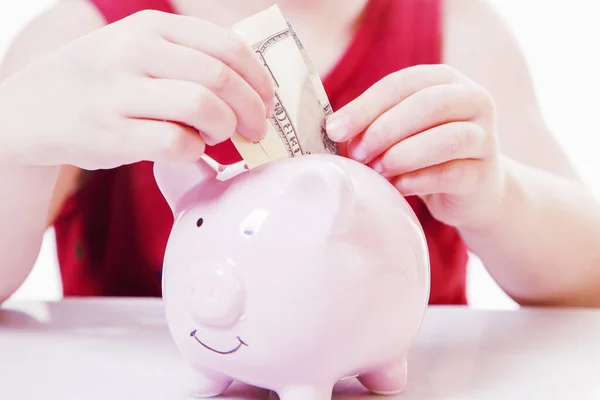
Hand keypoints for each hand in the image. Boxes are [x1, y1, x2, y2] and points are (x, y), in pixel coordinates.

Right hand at [0, 10, 274, 169]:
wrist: (33, 108)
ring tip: (217, 135)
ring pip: (203, 107)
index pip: (228, 45)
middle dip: (252, 109)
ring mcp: (120, 93)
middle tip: (256, 128)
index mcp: (151, 27)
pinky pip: (177, 143)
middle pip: (221, 78)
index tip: (267, 101)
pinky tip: (188, 148)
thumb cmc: (104, 82)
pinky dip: (195, 150)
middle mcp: (135, 52)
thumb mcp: (138, 48)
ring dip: (225, 128)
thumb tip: (253, 85)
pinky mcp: (112, 134)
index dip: (258, 79)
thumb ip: (189, 57)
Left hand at [326, 64, 505, 228]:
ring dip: (403, 155)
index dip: (365, 105)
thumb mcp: (400, 131)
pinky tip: (397, 187)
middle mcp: (473, 100)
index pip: (401, 83)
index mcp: (445, 80)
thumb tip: (333, 131)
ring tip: (377, 170)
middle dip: (384, 129)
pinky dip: (418, 181)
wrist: (472, 190)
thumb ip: (372, 124)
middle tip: (356, 153)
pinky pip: (451, 174)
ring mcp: (484, 137)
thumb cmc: (426, 154)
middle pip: (427, 104)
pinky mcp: (484, 174)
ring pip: (447, 138)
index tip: (335, 129)